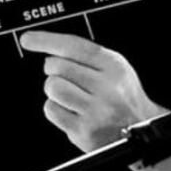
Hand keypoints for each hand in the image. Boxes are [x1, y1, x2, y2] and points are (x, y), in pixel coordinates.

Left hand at [19, 31, 165, 151]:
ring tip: (69, 94)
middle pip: (58, 66)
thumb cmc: (124, 96)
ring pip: (52, 87)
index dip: (46, 40)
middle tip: (65, 76)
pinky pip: (51, 110)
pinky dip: (55, 108)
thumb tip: (50, 48)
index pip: (73, 46)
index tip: (28, 39)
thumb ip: (88, 56)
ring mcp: (95, 111)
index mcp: (114, 66)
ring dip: (54, 89)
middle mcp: (106, 88)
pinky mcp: (84, 131)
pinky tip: (70, 109)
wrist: (142, 129)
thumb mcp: (116, 67)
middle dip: (53, 69)